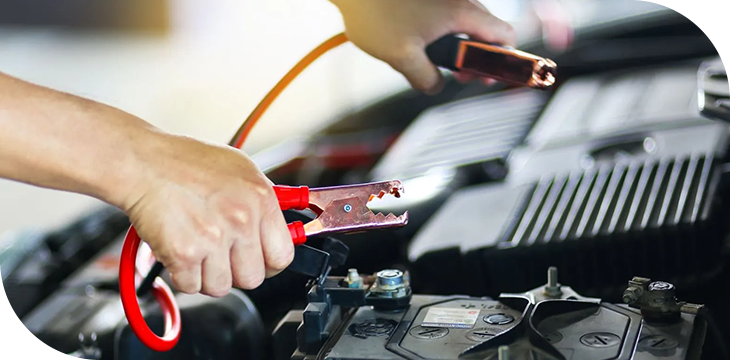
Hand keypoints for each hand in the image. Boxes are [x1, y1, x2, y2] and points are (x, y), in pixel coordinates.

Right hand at [120, 131, 293, 296]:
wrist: (143, 163)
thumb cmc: (186, 162)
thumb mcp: (240, 169)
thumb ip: (263, 202)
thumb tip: (282, 228)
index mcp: (261, 199)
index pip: (283, 254)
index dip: (270, 263)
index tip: (261, 261)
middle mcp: (241, 219)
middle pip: (253, 278)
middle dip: (236, 272)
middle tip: (222, 255)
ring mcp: (213, 238)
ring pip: (221, 287)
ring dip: (207, 275)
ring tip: (198, 249)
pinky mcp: (184, 253)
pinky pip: (191, 286)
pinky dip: (183, 276)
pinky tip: (180, 251)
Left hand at [330, 0, 515, 93]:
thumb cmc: (375, 12)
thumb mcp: (402, 57)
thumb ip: (425, 79)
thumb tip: (436, 86)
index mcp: (461, 13)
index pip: (505, 36)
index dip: (503, 61)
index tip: (486, 77)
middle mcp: (460, 0)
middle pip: (488, 31)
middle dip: (478, 59)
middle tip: (460, 77)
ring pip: (467, 25)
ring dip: (460, 48)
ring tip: (437, 64)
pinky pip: (449, 17)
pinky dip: (446, 34)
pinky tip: (423, 47)